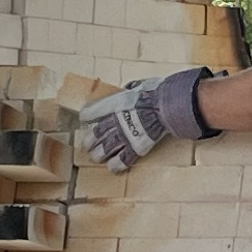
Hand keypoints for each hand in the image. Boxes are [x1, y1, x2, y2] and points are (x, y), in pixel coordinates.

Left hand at [79, 68, 218, 171]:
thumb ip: (132, 88)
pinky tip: (112, 167)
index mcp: (115, 104)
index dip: (87, 116)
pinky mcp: (136, 148)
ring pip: (106, 148)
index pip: (94, 112)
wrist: (167, 107)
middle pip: (97, 133)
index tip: (84, 118)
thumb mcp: (140, 84)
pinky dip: (116, 164)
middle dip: (90, 140)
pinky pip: (123, 159)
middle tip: (86, 145)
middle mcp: (116, 121)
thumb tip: (130, 88)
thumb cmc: (156, 93)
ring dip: (99, 154)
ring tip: (96, 157)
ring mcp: (125, 136)